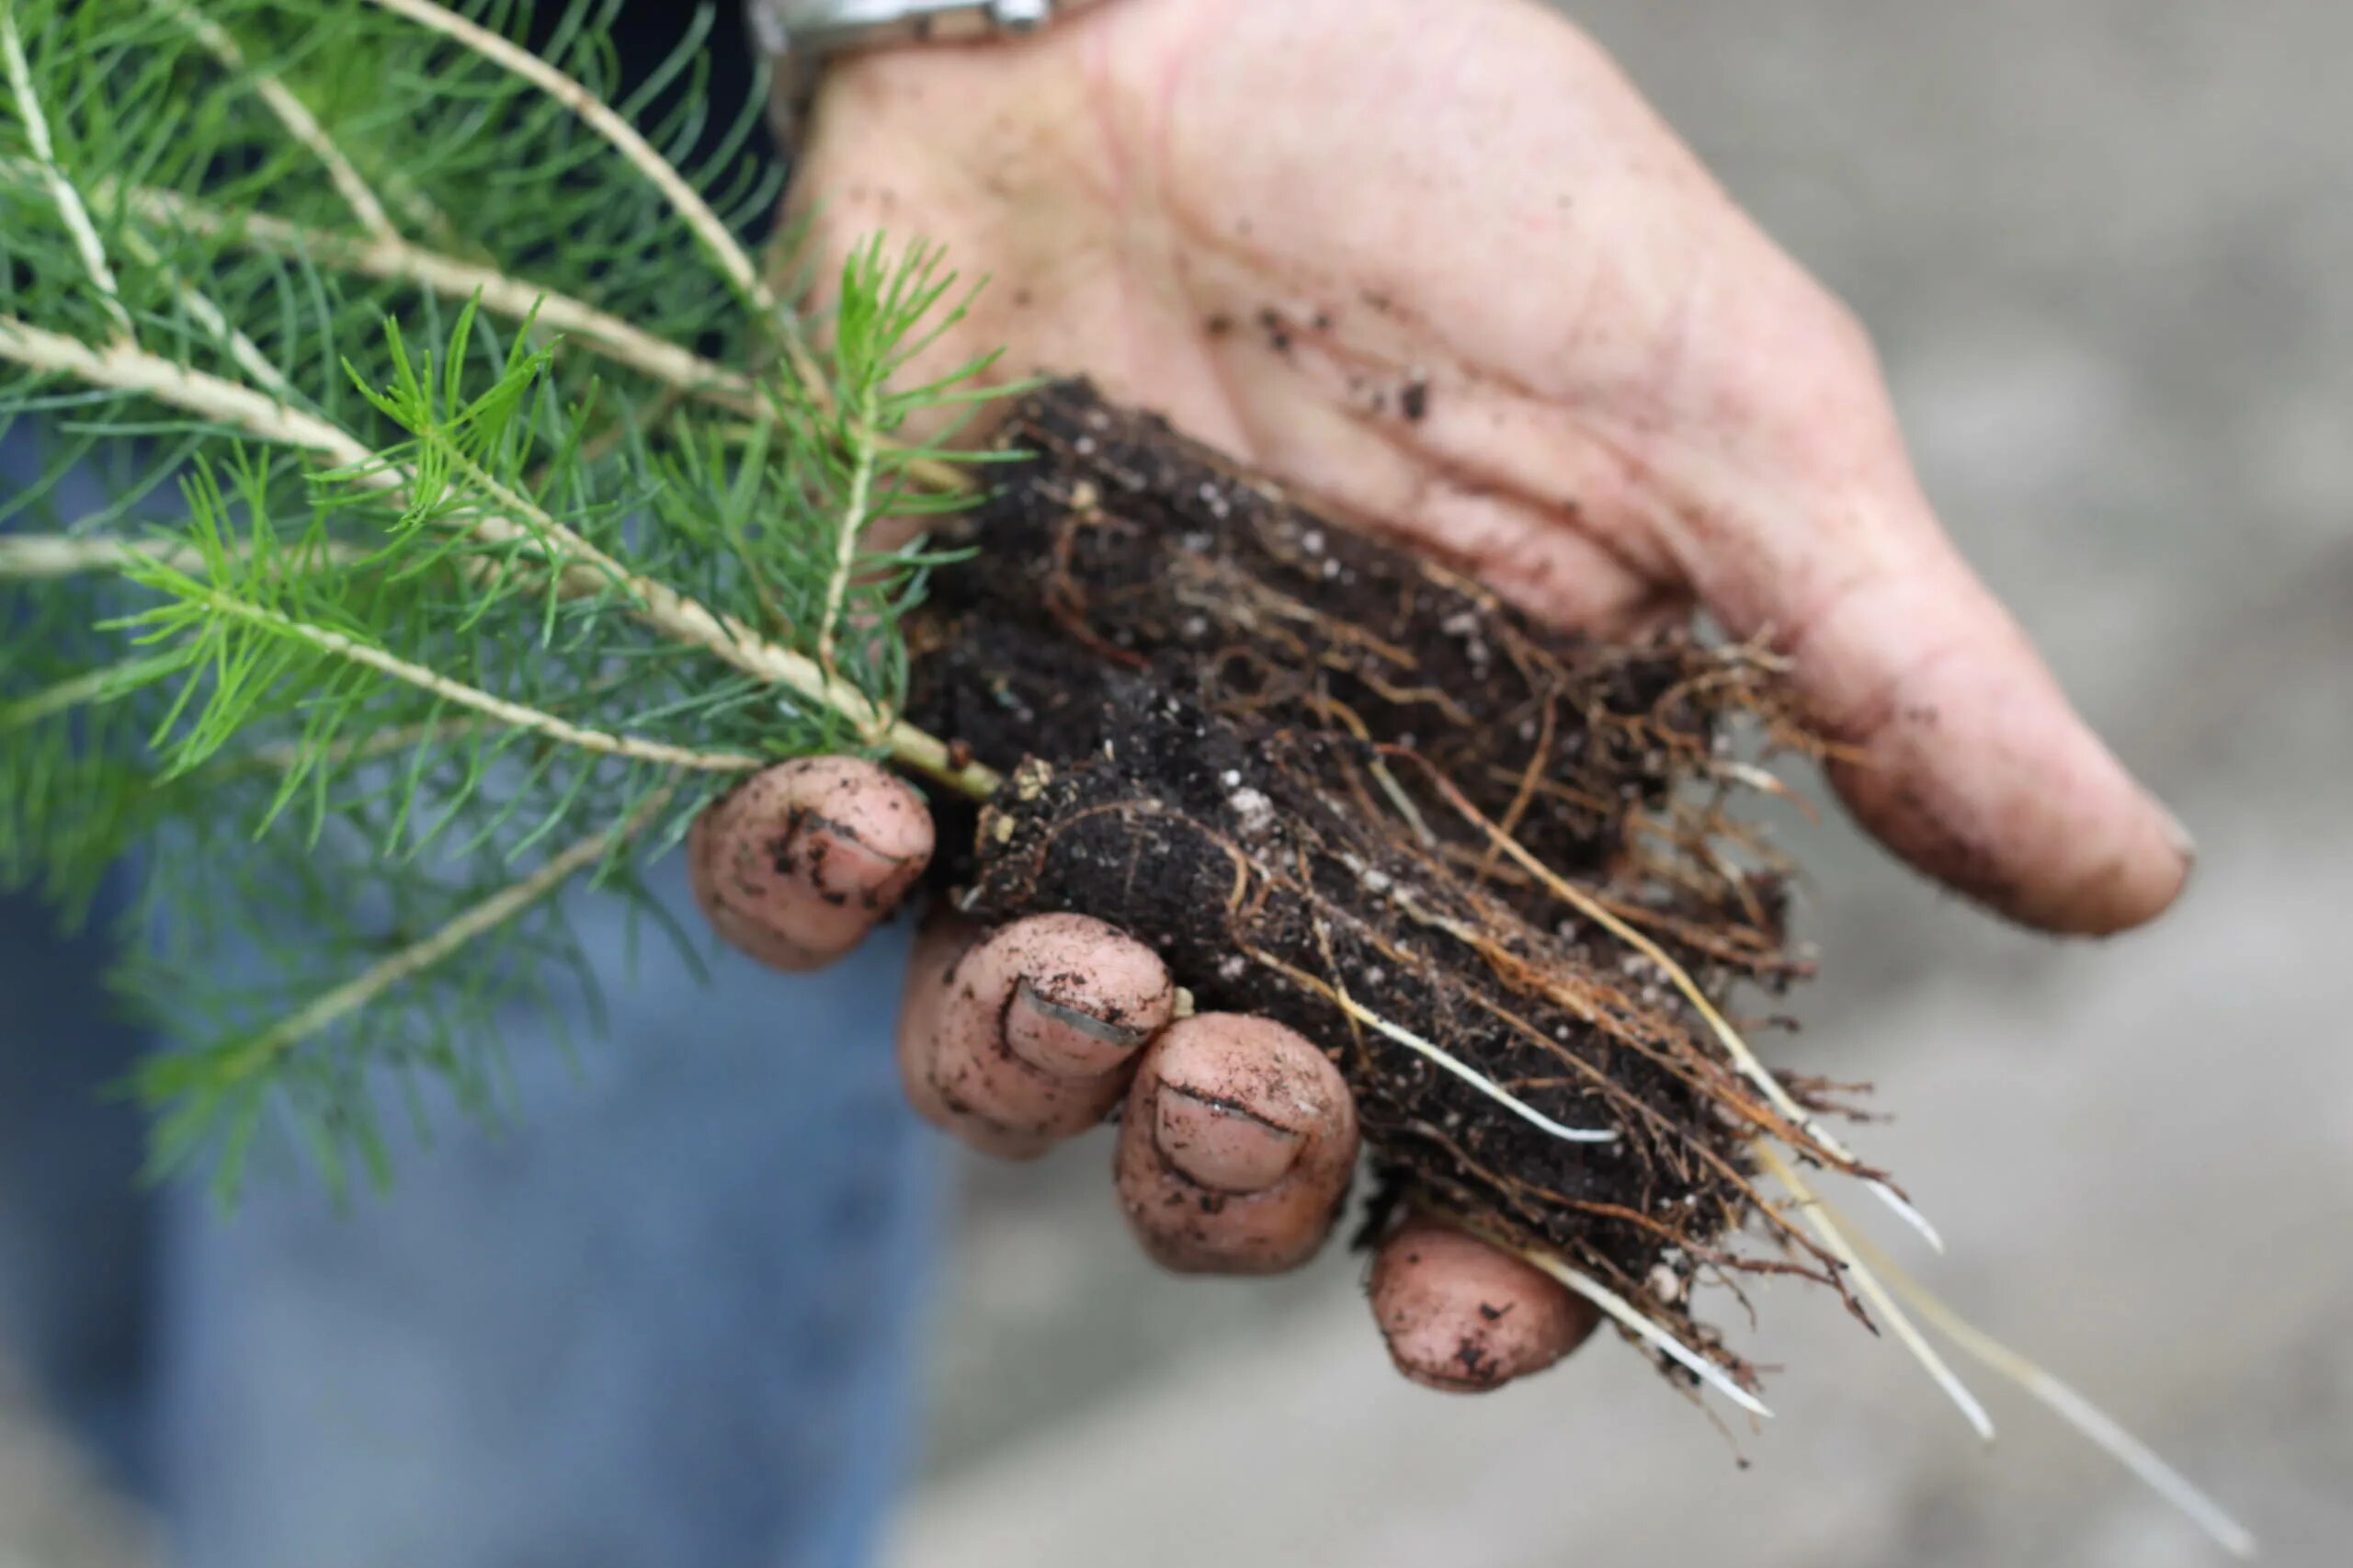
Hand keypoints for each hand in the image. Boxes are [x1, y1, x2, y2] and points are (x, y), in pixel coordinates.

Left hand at [693, 0, 2191, 1390]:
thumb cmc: (1461, 185)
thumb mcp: (1721, 421)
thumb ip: (1884, 668)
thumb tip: (2125, 876)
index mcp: (1492, 824)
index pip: (1495, 1119)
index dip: (1483, 1260)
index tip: (1456, 1312)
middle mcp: (1275, 838)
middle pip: (1233, 1139)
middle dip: (1229, 1176)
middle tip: (1247, 1085)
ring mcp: (1068, 773)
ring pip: (1011, 1059)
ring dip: (1024, 1071)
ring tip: (1073, 967)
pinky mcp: (885, 676)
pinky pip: (802, 886)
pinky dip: (806, 894)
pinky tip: (859, 819)